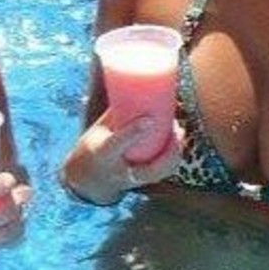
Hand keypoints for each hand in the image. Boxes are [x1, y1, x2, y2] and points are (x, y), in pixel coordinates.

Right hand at [62, 109, 182, 204]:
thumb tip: (134, 87)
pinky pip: (161, 174)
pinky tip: (178, 144)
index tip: (149, 118)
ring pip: (159, 173)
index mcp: (102, 154)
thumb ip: (117, 112)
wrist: (89, 179)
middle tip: (176, 126)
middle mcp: (118, 170)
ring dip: (174, 154)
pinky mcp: (140, 182)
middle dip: (168, 149)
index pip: (118, 143)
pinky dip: (173, 159)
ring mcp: (130, 180)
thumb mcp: (99, 129)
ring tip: (179, 132)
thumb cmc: (95, 146)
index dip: (134, 131)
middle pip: (148, 167)